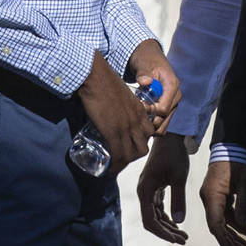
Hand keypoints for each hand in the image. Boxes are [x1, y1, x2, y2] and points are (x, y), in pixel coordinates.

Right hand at [76, 49, 152, 175]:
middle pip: (142, 147)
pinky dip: (115, 166)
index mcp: (140, 110)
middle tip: (119, 157)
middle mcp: (137, 120)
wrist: (96, 76)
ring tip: (113, 165)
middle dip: (132, 156)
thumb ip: (123, 105)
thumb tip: (113, 112)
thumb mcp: (123, 96)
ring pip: (131, 154)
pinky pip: (118, 155)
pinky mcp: (113, 131)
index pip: (149, 133)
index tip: (129, 146)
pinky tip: (108, 170)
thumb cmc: (105, 81)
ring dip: (123, 164)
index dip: (140, 143)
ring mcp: (126, 126)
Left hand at [128, 39, 181, 133]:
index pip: (163, 109)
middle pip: (164, 119)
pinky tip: (140, 117)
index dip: (149, 112)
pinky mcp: (167, 106)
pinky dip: (151, 124)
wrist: (150, 57)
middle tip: (135, 117)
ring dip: (150, 125)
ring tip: (137, 118)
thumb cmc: (147, 60)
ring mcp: (172, 102)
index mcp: (172, 86)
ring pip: (163, 124)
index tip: (137, 107)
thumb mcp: (144, 64)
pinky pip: (161, 122)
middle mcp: (175, 96)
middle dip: (149, 123)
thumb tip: (145, 82)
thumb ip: (144, 74)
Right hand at [137, 132, 189, 244]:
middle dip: (167, 231)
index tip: (177, 239)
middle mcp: (143, 192)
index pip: (150, 221)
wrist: (170, 136)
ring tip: (182, 234)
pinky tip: (177, 221)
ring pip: (155, 214)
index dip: (163, 233)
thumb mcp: (179, 177)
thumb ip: (178, 199)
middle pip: (152, 220)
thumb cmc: (174, 154)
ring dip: (167, 225)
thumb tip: (180, 221)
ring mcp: (148, 190)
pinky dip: (167, 215)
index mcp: (145, 191)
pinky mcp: (154, 186)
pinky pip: (158, 206)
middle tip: (183, 239)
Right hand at [199, 160, 245, 245]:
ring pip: (221, 221)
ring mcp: (212, 197)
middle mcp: (208, 198)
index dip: (224, 238)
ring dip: (234, 233)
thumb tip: (243, 225)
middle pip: (217, 225)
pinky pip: (225, 213)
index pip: (215, 223)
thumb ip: (244, 203)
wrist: (233, 146)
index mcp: (212, 195)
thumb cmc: (239, 161)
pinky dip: (235, 223)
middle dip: (230, 240)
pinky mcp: (218, 196)